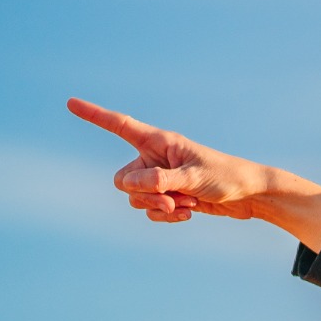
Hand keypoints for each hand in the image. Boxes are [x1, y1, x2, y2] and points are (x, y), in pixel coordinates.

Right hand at [67, 98, 320, 249]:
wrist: (249, 196)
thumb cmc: (227, 177)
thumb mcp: (194, 178)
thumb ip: (160, 180)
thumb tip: (129, 185)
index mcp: (159, 141)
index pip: (120, 125)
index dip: (94, 115)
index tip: (70, 103)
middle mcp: (154, 158)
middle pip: (122, 180)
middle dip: (143, 194)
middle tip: (173, 199)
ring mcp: (159, 178)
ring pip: (135, 198)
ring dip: (158, 207)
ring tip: (187, 204)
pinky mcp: (166, 196)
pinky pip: (149, 211)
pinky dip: (165, 216)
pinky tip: (188, 214)